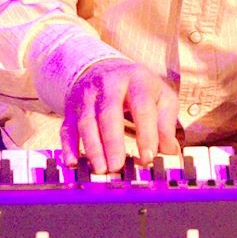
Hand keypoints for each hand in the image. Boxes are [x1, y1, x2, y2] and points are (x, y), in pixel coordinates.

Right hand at [60, 59, 181, 172]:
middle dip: (112, 142)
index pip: (142, 107)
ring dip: (92, 147)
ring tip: (101, 169)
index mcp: (136, 80)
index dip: (146, 134)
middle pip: (108, 113)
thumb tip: (169, 151)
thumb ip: (166, 124)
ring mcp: (87, 96)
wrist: (105, 68)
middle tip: (117, 167)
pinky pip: (67, 128)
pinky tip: (72, 162)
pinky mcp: (72, 108)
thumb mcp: (160, 97)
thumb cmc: (138, 88)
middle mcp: (109, 85)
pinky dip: (68, 146)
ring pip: (86, 122)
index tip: (148, 158)